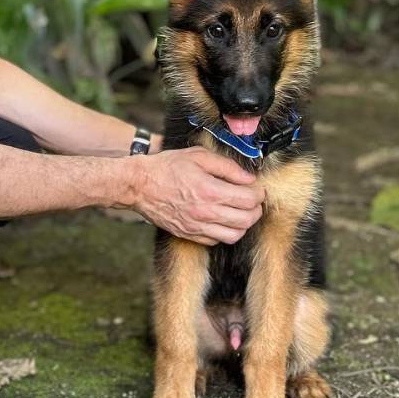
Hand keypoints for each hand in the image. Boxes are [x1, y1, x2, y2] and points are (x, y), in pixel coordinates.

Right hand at [128, 147, 263, 244]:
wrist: (139, 185)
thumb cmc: (167, 167)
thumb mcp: (198, 156)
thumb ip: (227, 167)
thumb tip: (249, 178)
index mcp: (210, 191)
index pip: (250, 200)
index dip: (259, 194)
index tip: (257, 189)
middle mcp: (206, 213)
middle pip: (247, 220)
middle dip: (255, 210)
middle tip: (253, 201)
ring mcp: (197, 227)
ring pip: (234, 235)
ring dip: (243, 224)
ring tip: (240, 212)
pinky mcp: (189, 234)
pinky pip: (216, 241)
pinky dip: (224, 232)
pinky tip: (221, 219)